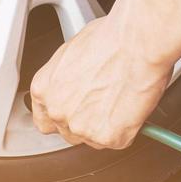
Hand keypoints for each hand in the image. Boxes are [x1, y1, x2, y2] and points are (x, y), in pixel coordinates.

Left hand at [28, 14, 173, 149]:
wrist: (137, 44)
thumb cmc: (111, 40)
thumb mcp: (73, 54)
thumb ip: (66, 80)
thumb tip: (77, 86)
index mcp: (43, 89)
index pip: (44, 119)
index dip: (62, 118)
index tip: (74, 114)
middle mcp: (57, 111)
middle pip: (68, 132)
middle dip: (86, 122)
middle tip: (104, 104)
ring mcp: (81, 128)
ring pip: (93, 139)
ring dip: (105, 127)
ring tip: (120, 100)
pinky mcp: (107, 138)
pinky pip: (118, 141)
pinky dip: (127, 130)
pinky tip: (131, 107)